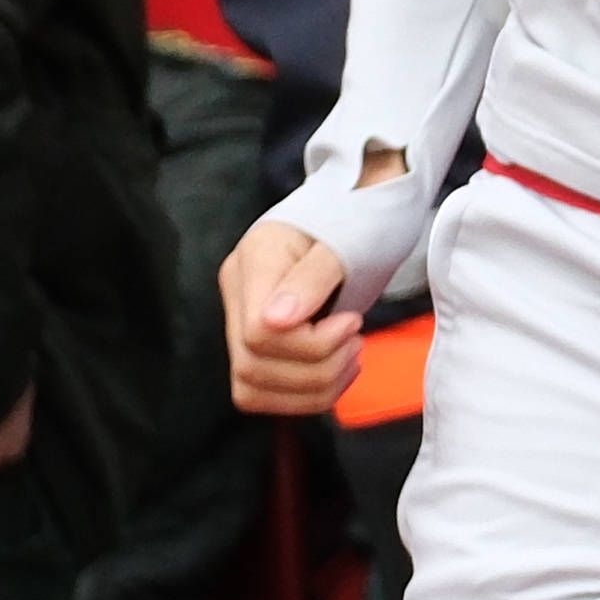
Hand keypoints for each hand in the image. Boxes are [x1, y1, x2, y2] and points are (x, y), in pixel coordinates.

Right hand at [222, 223, 365, 415]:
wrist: (360, 204)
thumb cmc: (359, 216)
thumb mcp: (346, 238)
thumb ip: (311, 278)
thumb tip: (275, 321)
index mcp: (255, 261)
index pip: (258, 333)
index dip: (310, 344)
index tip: (352, 323)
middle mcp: (239, 293)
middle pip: (251, 367)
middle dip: (316, 369)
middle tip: (357, 341)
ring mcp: (244, 319)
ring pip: (253, 388)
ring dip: (314, 387)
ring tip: (353, 355)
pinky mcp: (259, 343)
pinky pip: (266, 392)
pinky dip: (307, 394)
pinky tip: (340, 369)